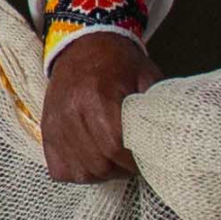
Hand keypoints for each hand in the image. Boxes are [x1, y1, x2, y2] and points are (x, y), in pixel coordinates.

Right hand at [41, 32, 152, 182]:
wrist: (83, 46)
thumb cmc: (119, 63)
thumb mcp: (146, 77)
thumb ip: (156, 109)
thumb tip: (173, 140)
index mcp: (97, 97)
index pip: (115, 146)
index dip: (133, 161)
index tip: (144, 159)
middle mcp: (72, 112)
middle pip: (98, 163)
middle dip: (119, 169)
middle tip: (131, 161)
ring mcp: (56, 124)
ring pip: (80, 170)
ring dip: (100, 173)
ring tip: (113, 161)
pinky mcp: (47, 132)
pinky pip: (61, 169)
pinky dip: (78, 171)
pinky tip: (91, 160)